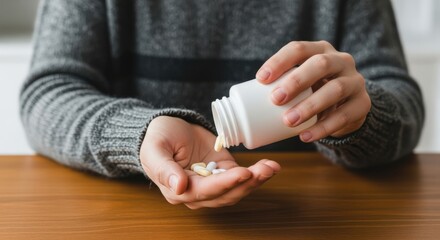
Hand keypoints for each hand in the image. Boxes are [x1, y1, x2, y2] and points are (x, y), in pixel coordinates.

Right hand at [140, 116, 280, 208]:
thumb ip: (164, 169)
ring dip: (256, 180)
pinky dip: (257, 174)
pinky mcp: (224, 171)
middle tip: (264, 169)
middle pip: (226, 194)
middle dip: (247, 183)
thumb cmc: (157, 139)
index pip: (204, 191)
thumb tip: (179, 188)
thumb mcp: (154, 149)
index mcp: (178, 191)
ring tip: (271, 167)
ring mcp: (213, 183)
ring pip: (237, 189)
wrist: (167, 127)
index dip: (225, 184)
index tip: (242, 173)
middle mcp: (198, 193)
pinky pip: (242, 178)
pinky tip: (269, 166)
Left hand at [256, 41, 370, 141]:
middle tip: (275, 98)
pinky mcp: (362, 104)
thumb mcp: (302, 82)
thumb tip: (243, 104)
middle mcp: (341, 61)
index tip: (260, 79)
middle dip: (296, 80)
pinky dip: (323, 127)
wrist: (348, 107)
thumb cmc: (314, 92)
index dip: (279, 61)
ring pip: (335, 89)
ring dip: (309, 106)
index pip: (299, 49)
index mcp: (320, 50)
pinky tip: (305, 136)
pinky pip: (344, 115)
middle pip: (320, 64)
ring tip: (288, 121)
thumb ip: (282, 85)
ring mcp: (355, 81)